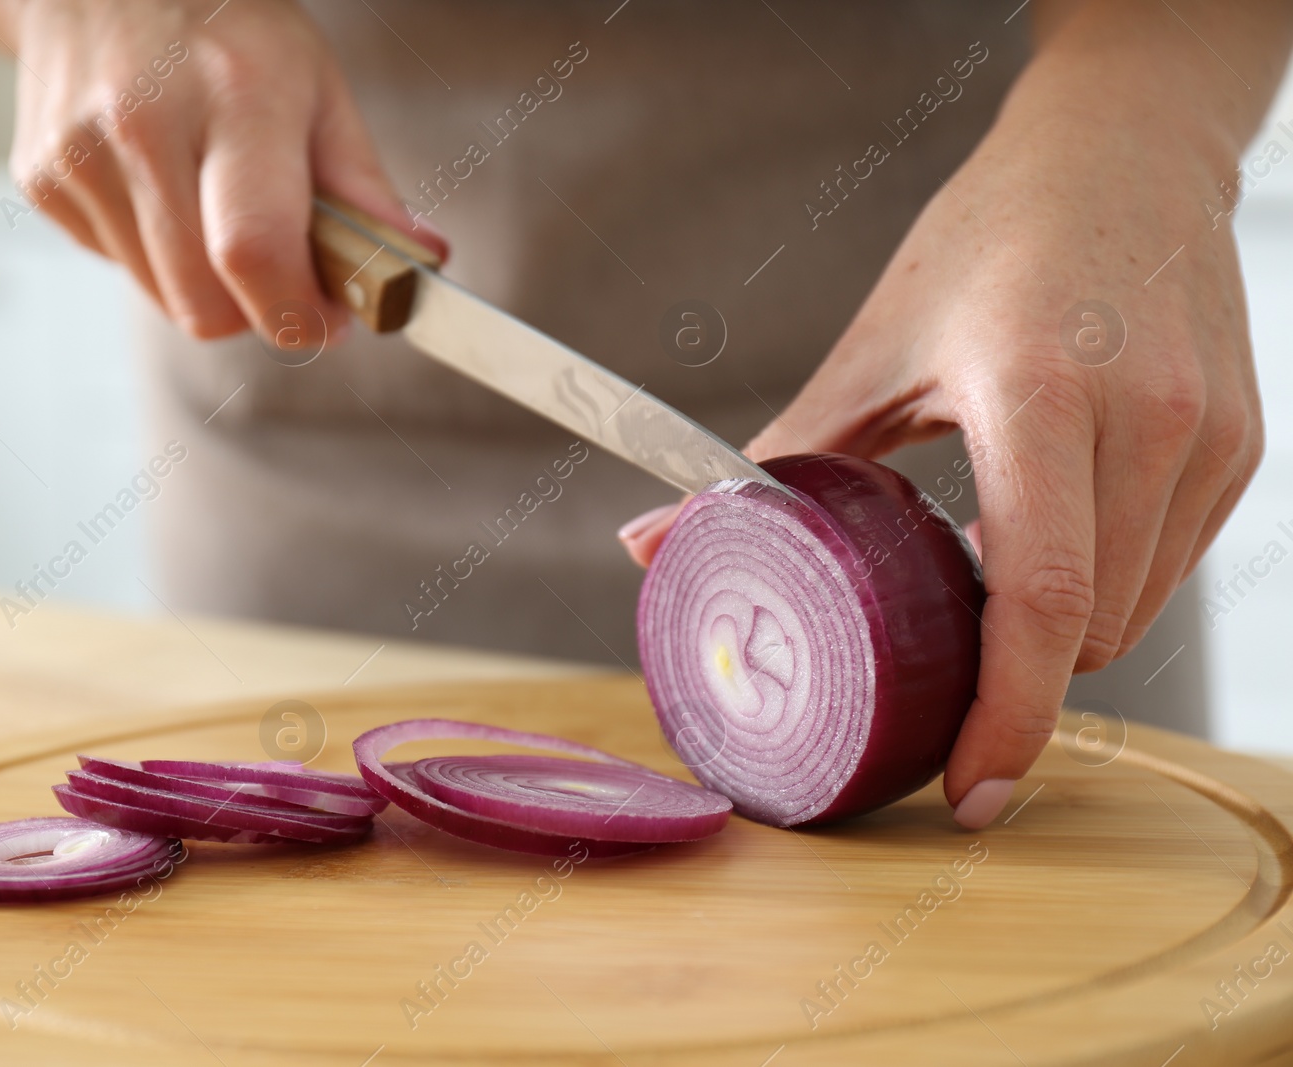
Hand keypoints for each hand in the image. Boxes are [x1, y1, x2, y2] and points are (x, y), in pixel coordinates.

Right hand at [8, 0, 446, 337]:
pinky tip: (163, 189)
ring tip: (216, 207)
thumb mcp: (316, 85)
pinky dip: (156, 256)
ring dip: (206, 285)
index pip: (255, 251)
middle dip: (256, 311)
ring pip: (164, 299)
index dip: (297, 313)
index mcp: (235, 95)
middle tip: (285, 273)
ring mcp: (79, 154)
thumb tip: (416, 265)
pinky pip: (121, 269)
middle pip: (203, 304)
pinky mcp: (40, 179)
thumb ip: (363, 187)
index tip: (328, 320)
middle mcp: (144, 123)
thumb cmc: (225, 31)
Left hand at [621, 28, 1266, 826]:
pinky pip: (1168, 567)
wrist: (1121, 153)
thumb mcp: (870, 354)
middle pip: (1086, 629)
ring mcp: (1211, 435)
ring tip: (984, 581)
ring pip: (1135, 612)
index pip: (1041, 599)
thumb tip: (651, 544)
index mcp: (1040, 394)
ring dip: (1056, 633)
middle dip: (1011, 676)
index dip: (1006, 716)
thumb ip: (772, 466)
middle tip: (937, 661)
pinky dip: (1103, 585)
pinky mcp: (1242, 444)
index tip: (968, 789)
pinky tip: (1045, 537)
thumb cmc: (985, 243)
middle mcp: (1146, 418)